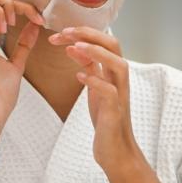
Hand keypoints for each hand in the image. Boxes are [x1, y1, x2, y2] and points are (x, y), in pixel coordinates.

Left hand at [48, 26, 143, 174]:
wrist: (115, 150)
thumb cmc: (105, 118)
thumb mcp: (95, 87)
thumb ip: (88, 66)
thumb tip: (73, 46)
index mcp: (113, 71)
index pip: (104, 40)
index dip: (83, 32)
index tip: (61, 33)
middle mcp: (120, 79)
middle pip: (114, 44)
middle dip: (89, 34)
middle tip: (65, 33)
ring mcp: (120, 95)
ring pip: (117, 64)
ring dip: (96, 52)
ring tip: (75, 46)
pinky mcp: (115, 112)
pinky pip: (110, 91)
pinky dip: (95, 81)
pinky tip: (79, 76)